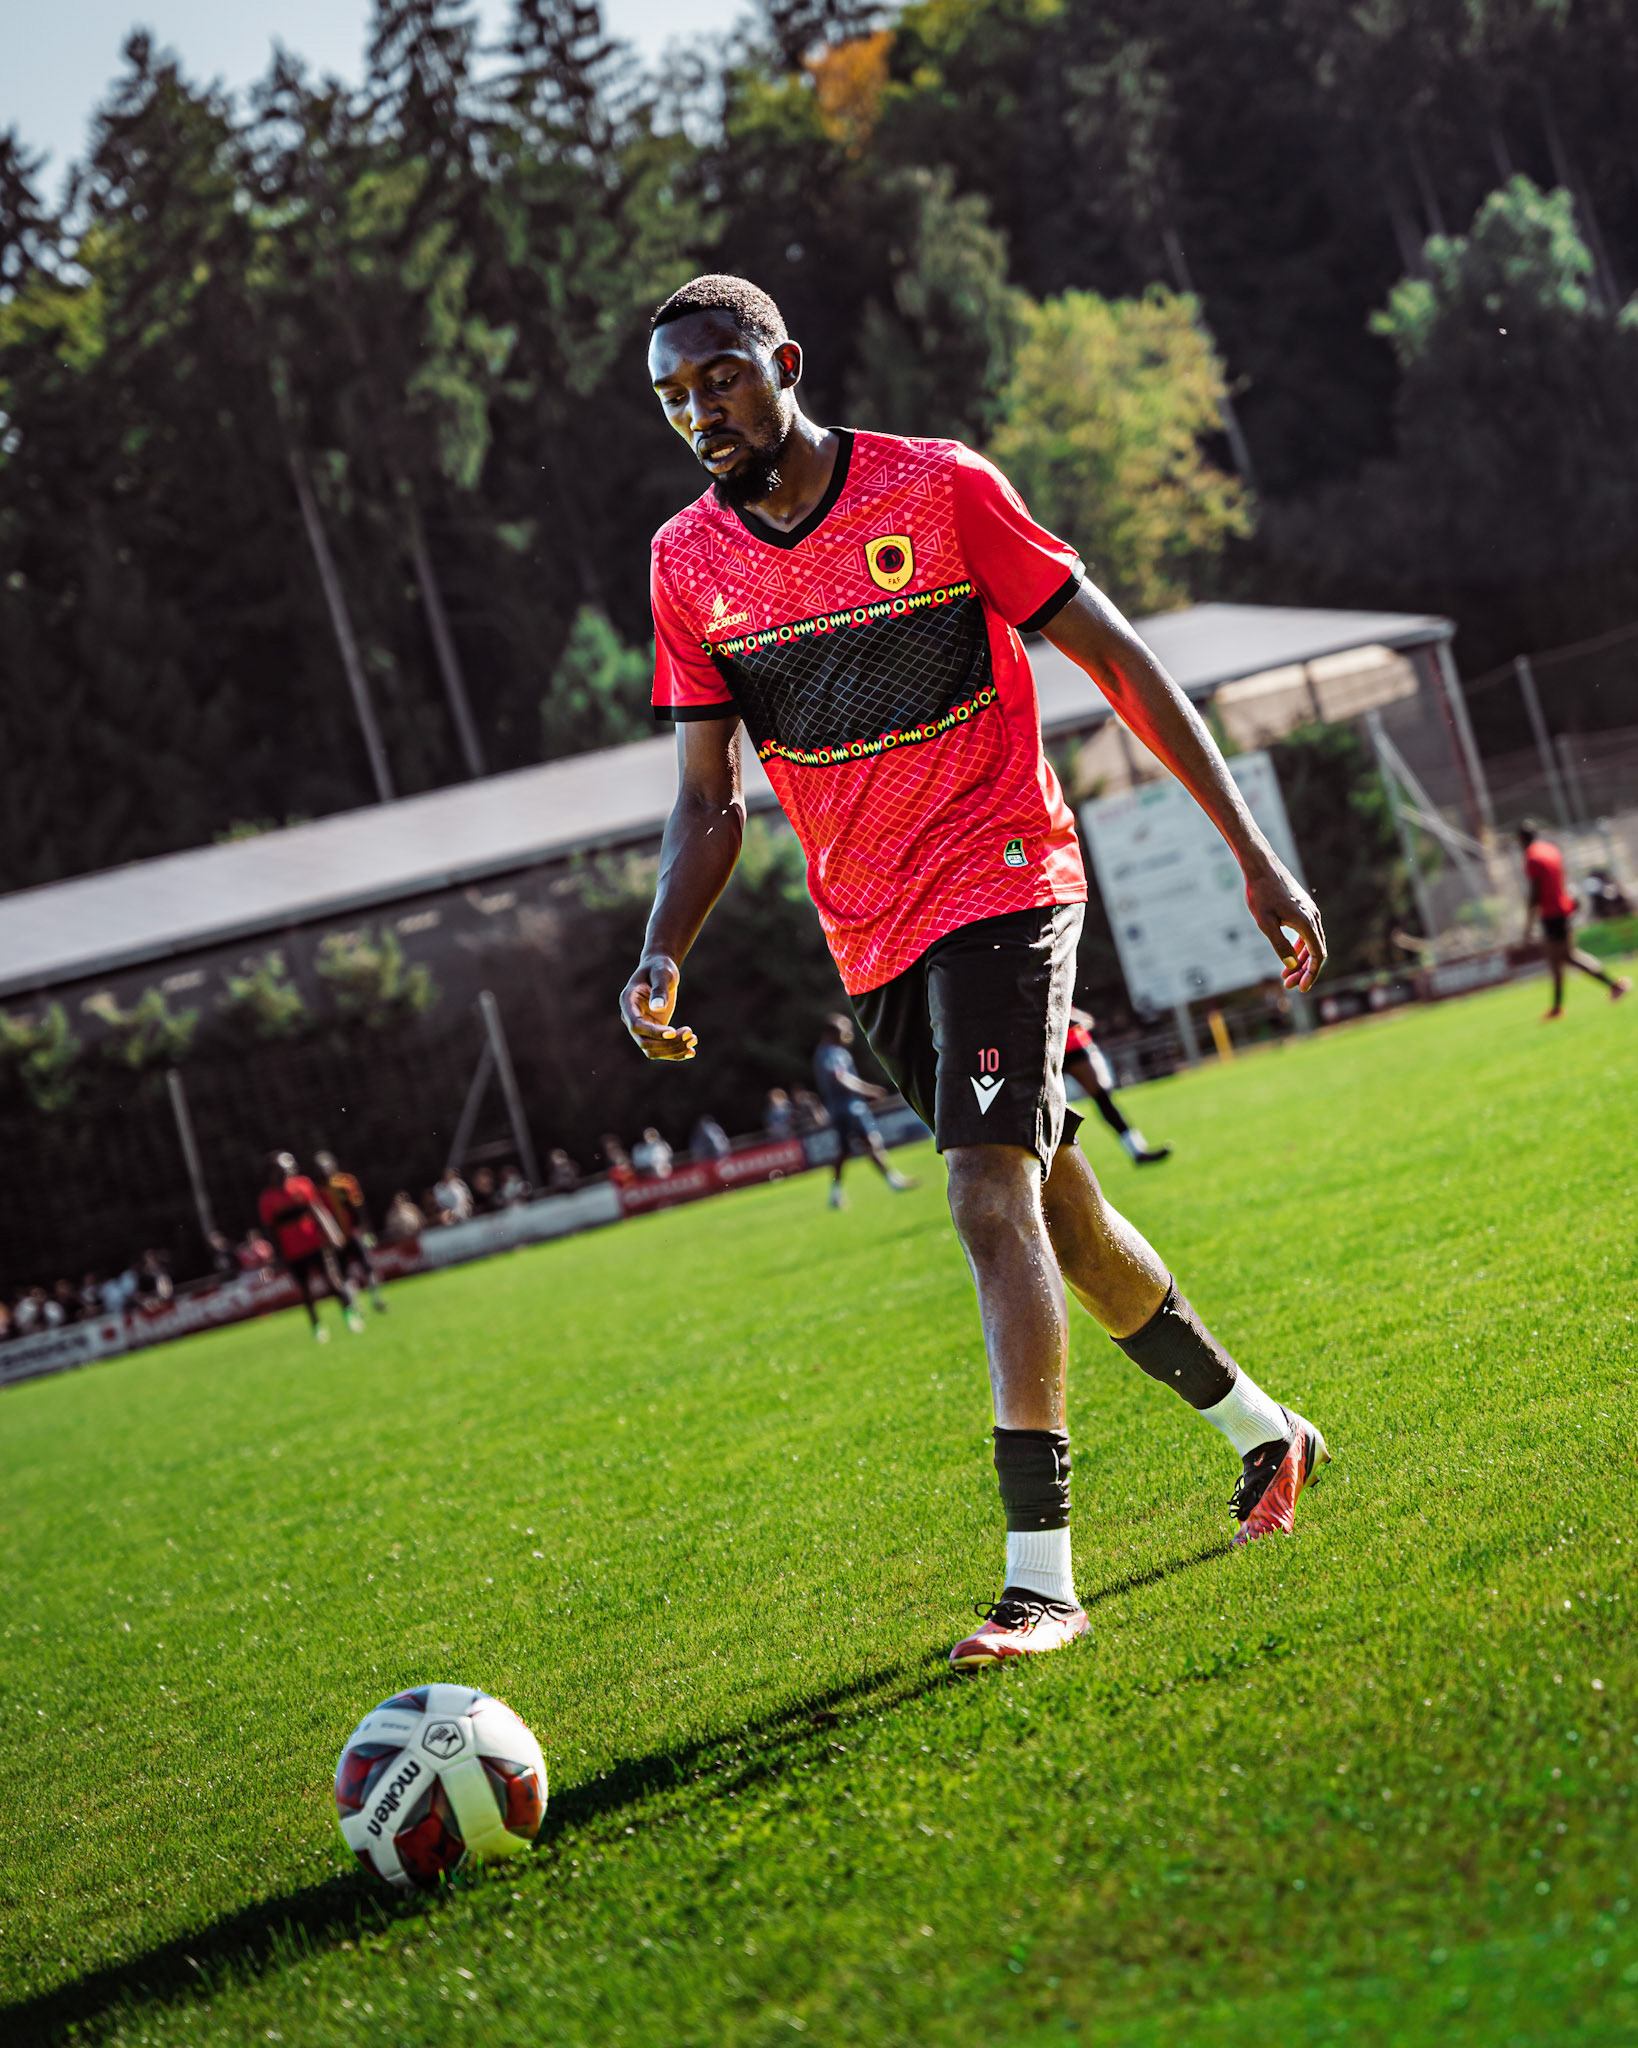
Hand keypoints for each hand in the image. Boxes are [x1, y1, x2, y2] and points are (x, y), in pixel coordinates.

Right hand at [619, 954, 697, 1060]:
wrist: (660, 970)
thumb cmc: (660, 968)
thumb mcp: (662, 974)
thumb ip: (659, 989)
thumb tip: (658, 1008)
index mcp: (628, 1002)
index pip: (636, 1025)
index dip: (653, 1032)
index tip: (673, 1032)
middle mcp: (631, 1018)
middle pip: (645, 1042)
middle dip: (668, 1043)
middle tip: (690, 1033)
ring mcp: (642, 1027)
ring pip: (653, 1050)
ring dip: (673, 1050)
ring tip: (693, 1039)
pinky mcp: (653, 1032)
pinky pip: (661, 1049)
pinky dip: (675, 1053)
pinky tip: (692, 1051)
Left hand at [1245, 860, 1325, 991]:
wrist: (1262, 867)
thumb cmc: (1261, 894)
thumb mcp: (1265, 923)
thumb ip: (1279, 944)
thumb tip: (1291, 965)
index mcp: (1306, 922)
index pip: (1317, 955)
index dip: (1311, 974)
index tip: (1302, 989)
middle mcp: (1313, 917)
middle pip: (1316, 952)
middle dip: (1304, 971)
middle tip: (1289, 985)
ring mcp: (1311, 912)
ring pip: (1312, 943)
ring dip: (1302, 961)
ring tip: (1286, 975)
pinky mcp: (1304, 908)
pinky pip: (1308, 933)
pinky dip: (1300, 947)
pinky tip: (1289, 956)